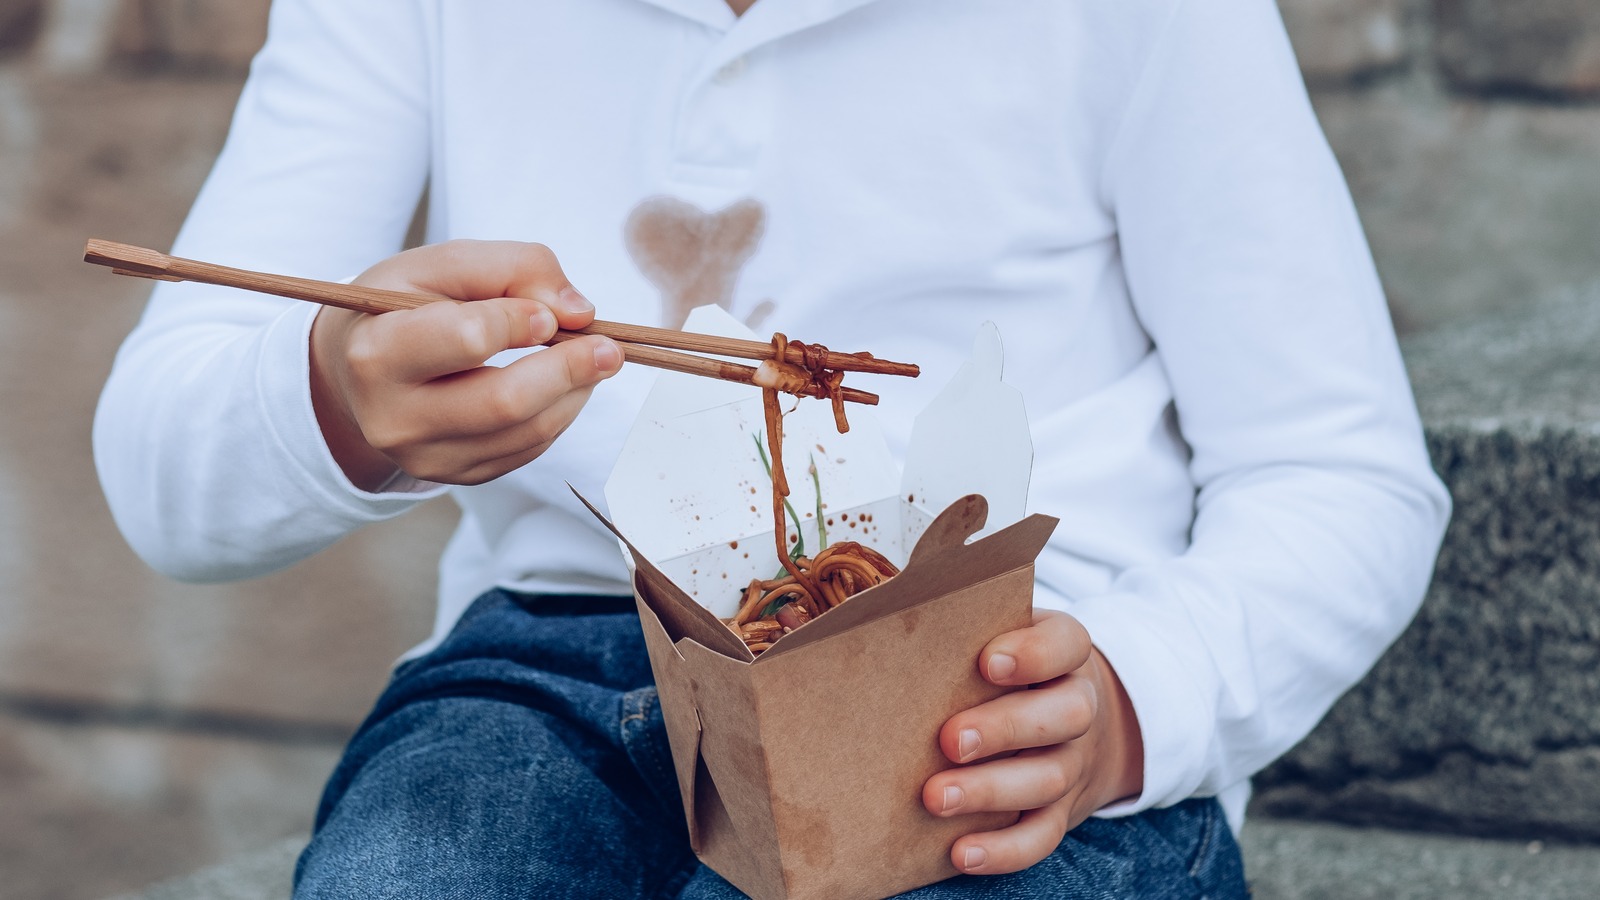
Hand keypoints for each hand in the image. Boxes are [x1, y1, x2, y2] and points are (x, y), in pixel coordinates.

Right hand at [309, 240, 622, 489]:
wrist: (358, 369)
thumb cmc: (403, 306)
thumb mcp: (440, 264)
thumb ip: (513, 267)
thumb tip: (579, 311)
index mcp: (377, 353)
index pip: (469, 340)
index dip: (520, 320)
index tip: (548, 312)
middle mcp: (394, 418)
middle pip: (506, 402)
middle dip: (569, 369)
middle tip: (609, 347)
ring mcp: (425, 457)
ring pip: (527, 431)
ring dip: (574, 393)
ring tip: (593, 360)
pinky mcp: (456, 476)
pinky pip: (528, 450)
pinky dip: (559, 414)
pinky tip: (562, 386)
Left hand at [922, 610, 1144, 874]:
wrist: (1067, 722)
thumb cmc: (1009, 671)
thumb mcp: (1003, 636)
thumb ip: (965, 631)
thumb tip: (885, 629)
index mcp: (1065, 654)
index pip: (1065, 644)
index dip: (1034, 654)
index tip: (987, 662)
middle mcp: (1078, 707)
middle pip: (1065, 716)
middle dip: (1005, 728)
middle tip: (949, 740)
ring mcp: (1072, 763)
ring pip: (1047, 779)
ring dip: (990, 791)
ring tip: (935, 797)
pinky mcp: (1059, 812)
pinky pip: (1041, 836)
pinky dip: (1004, 850)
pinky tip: (961, 852)